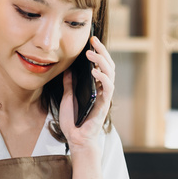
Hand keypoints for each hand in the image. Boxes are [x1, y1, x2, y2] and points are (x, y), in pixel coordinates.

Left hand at [60, 35, 114, 150]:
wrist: (75, 139)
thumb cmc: (73, 121)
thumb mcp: (67, 97)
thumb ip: (70, 84)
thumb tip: (69, 69)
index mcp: (96, 87)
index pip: (101, 65)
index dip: (98, 52)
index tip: (91, 40)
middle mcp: (103, 90)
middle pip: (108, 65)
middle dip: (102, 51)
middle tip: (93, 40)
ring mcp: (104, 96)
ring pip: (110, 73)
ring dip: (101, 61)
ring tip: (90, 53)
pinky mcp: (104, 104)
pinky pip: (108, 87)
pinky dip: (103, 77)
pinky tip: (94, 70)